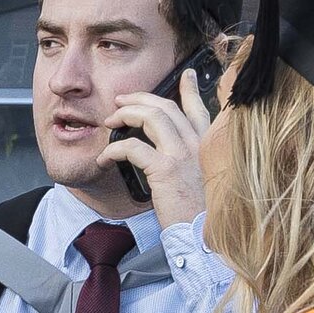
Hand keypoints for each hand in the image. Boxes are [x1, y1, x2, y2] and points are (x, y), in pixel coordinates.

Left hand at [106, 65, 218, 228]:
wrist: (203, 236)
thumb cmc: (200, 214)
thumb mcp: (201, 180)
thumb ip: (190, 162)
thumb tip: (169, 155)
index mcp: (208, 145)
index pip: (200, 108)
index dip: (191, 89)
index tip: (187, 76)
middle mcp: (198, 144)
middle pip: (167, 106)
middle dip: (139, 98)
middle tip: (121, 101)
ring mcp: (183, 154)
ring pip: (151, 116)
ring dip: (125, 114)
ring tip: (110, 121)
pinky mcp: (165, 170)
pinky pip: (132, 147)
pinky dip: (114, 149)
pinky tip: (105, 157)